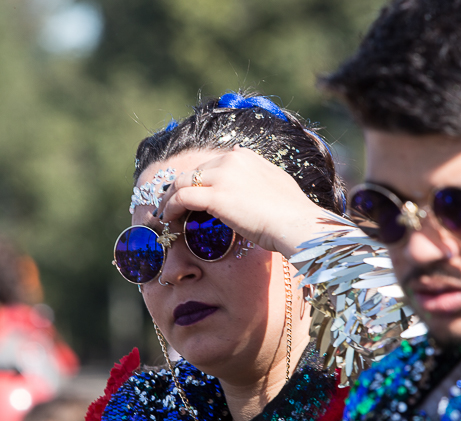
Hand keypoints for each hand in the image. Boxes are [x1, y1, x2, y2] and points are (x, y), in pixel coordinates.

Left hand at [155, 146, 341, 256]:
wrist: (296, 223)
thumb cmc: (291, 211)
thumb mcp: (276, 181)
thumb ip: (259, 171)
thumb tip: (247, 163)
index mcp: (244, 156)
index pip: (210, 166)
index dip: (197, 182)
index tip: (190, 196)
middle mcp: (231, 160)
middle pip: (193, 173)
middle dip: (178, 189)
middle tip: (169, 205)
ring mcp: (222, 176)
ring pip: (182, 183)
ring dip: (169, 198)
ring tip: (164, 213)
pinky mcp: (215, 196)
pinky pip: (182, 198)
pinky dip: (170, 207)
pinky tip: (168, 218)